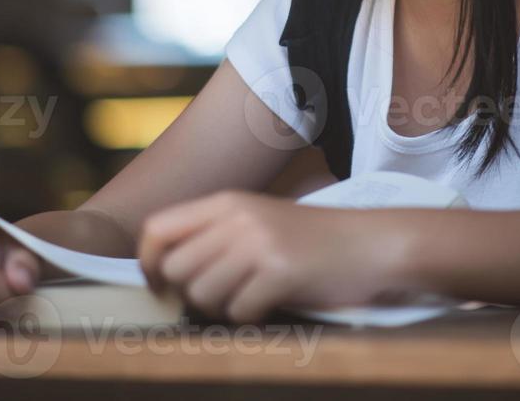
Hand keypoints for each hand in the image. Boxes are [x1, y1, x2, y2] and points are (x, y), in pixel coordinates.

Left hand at [137, 190, 407, 324]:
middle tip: (222, 296)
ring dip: (222, 307)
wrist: (371, 244)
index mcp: (228, 201)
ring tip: (251, 298)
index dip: (147, 262)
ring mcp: (259, 243)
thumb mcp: (259, 220)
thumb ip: (215, 233)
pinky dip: (251, 317)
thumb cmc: (314, 240)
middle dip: (191, 293)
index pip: (157, 228)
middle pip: (175, 269)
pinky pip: (237, 311)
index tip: (158, 285)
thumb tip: (164, 269)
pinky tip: (272, 304)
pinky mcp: (280, 271)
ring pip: (201, 294)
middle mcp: (238, 217)